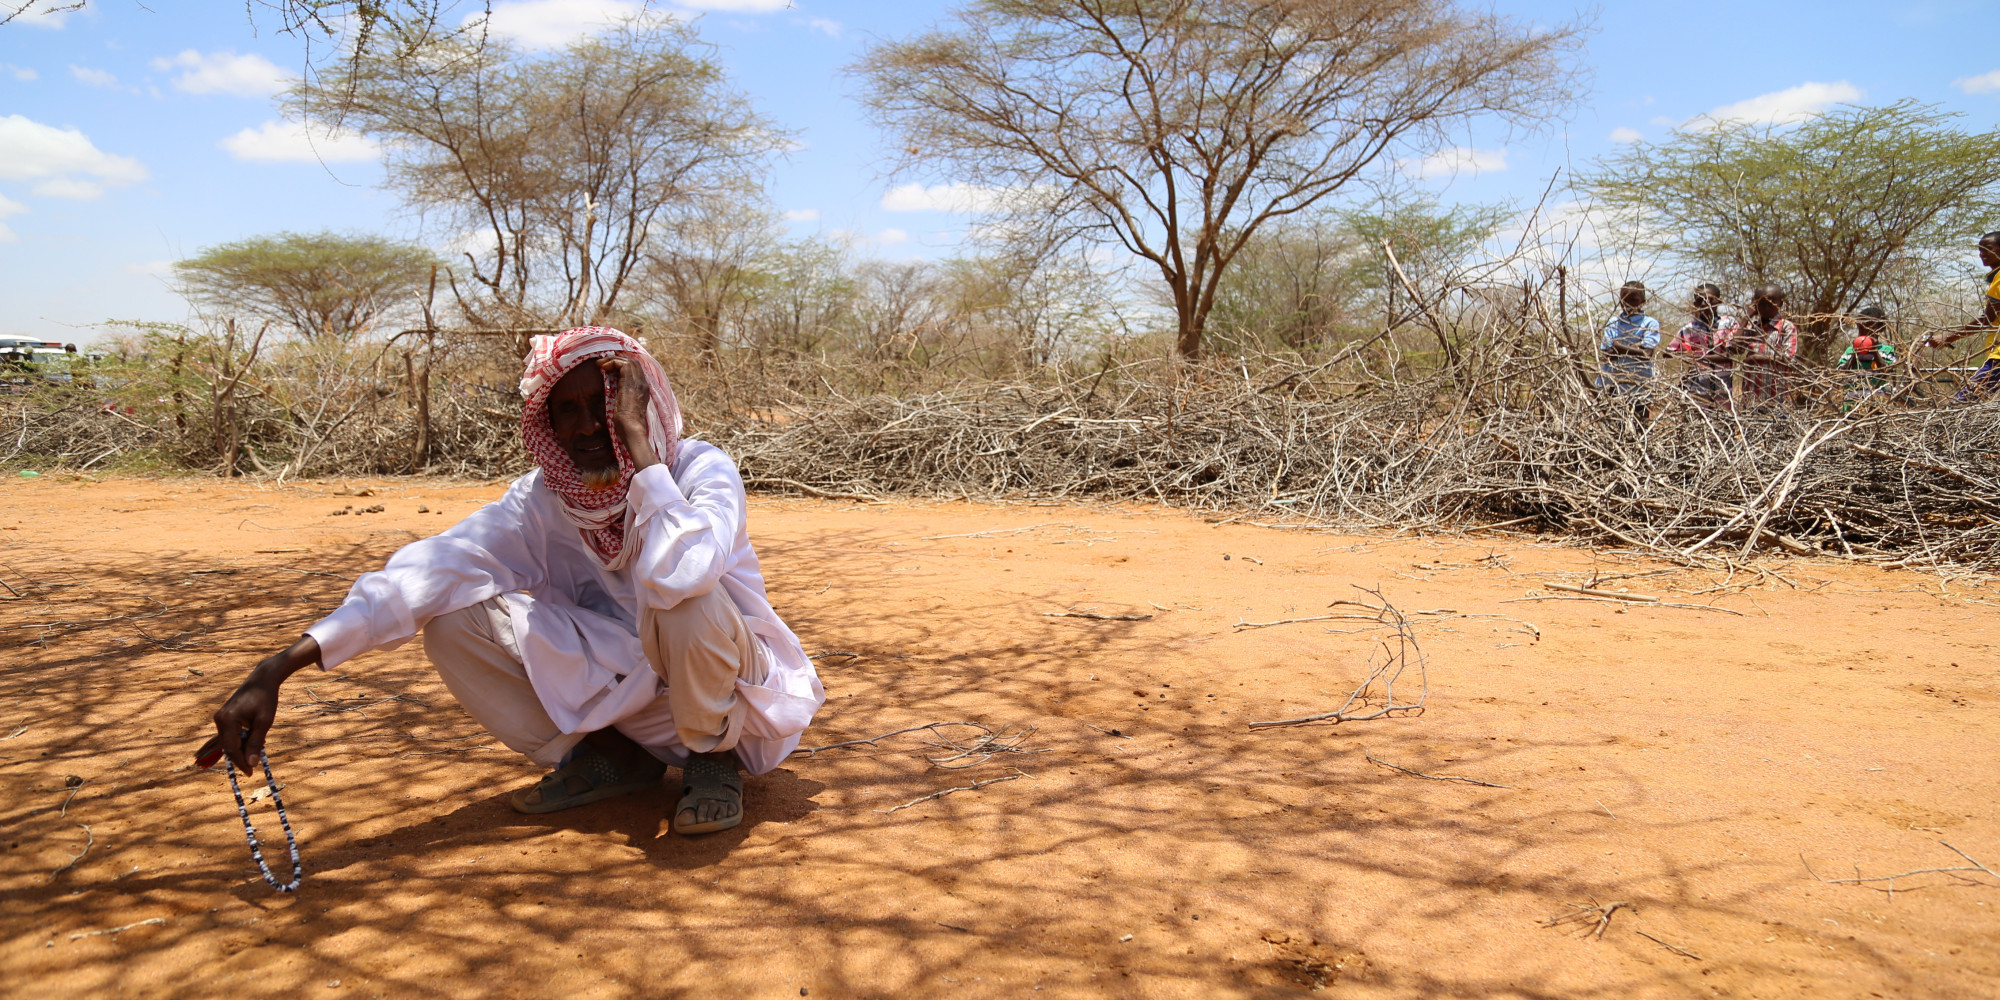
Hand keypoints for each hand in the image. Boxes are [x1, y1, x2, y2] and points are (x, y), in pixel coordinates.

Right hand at [211, 635, 319, 770]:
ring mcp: (220, 717)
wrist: (262, 680)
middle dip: (240, 758)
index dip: (241, 762)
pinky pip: (229, 735)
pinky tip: (245, 748)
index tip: (251, 773)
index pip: (231, 748)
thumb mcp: (264, 722)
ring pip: (228, 741)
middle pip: (228, 746)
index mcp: (227, 720)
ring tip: (252, 758)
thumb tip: (251, 763)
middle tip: (252, 769)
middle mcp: (219, 719)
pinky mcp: (224, 717)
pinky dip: (238, 742)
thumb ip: (256, 743)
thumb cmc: (266, 699)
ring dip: (240, 750)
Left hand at [597, 356, 658, 470]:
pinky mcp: (629, 382)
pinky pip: (621, 364)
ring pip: (628, 361)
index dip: (622, 366)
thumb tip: (616, 398)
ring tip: (601, 364)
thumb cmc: (627, 425)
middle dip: (618, 360)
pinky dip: (611, 363)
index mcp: (643, 390)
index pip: (636, 370)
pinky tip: (602, 368)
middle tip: (604, 363)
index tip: (609, 368)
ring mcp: (638, 382)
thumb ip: (624, 400)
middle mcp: (643, 384)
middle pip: (633, 362)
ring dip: (612, 360)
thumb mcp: (626, 409)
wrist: (631, 429)